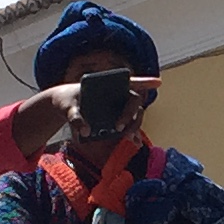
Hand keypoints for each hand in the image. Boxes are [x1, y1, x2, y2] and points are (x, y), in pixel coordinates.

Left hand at [17, 75, 161, 153]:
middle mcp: (116, 96)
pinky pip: (127, 127)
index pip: (130, 81)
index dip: (145, 82)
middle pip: (133, 102)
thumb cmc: (66, 100)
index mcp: (108, 85)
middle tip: (120, 126)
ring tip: (127, 137)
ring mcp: (116, 108)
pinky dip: (131, 135)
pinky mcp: (114, 121)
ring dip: (133, 126)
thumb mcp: (67, 107)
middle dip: (131, 114)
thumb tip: (86, 131)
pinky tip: (134, 142)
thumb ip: (75, 117)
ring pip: (133, 116)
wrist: (64, 107)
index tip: (159, 82)